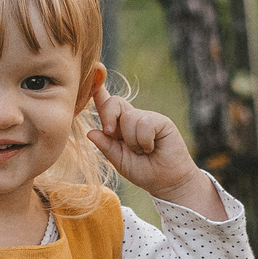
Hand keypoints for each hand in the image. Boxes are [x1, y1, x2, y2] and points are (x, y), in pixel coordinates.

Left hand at [89, 93, 221, 216]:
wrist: (167, 182)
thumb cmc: (144, 171)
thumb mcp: (119, 160)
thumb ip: (106, 146)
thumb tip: (90, 132)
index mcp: (119, 127)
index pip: (107, 106)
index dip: (98, 92)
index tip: (93, 76)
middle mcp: (133, 119)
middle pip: (114, 103)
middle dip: (108, 116)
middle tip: (112, 134)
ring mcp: (147, 118)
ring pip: (129, 118)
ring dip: (132, 141)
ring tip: (143, 151)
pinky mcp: (161, 121)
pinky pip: (144, 124)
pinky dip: (145, 141)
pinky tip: (152, 148)